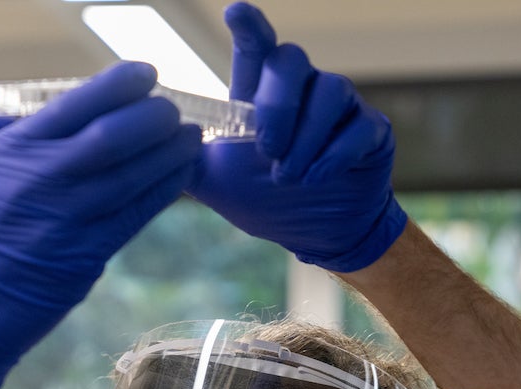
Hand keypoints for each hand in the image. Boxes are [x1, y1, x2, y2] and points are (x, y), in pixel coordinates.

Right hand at [0, 63, 201, 388]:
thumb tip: (8, 112)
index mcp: (9, 154)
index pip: (76, 104)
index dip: (120, 84)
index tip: (144, 75)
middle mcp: (43, 181)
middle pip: (115, 134)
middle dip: (154, 115)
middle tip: (172, 107)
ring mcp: (70, 221)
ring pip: (135, 173)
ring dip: (170, 151)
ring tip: (191, 135)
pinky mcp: (88, 256)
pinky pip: (137, 214)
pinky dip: (165, 190)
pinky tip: (182, 174)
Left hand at [187, 3, 407, 272]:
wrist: (313, 233)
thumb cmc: (264, 199)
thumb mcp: (215, 184)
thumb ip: (185, 159)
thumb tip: (150, 139)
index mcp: (262, 93)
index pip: (256, 47)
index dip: (249, 25)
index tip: (236, 12)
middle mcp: (303, 88)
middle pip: (292, 61)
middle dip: (278, 108)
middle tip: (267, 153)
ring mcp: (340, 107)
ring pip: (331, 92)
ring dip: (305, 141)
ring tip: (290, 179)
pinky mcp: (371, 130)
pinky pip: (358, 126)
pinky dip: (333, 156)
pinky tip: (316, 179)